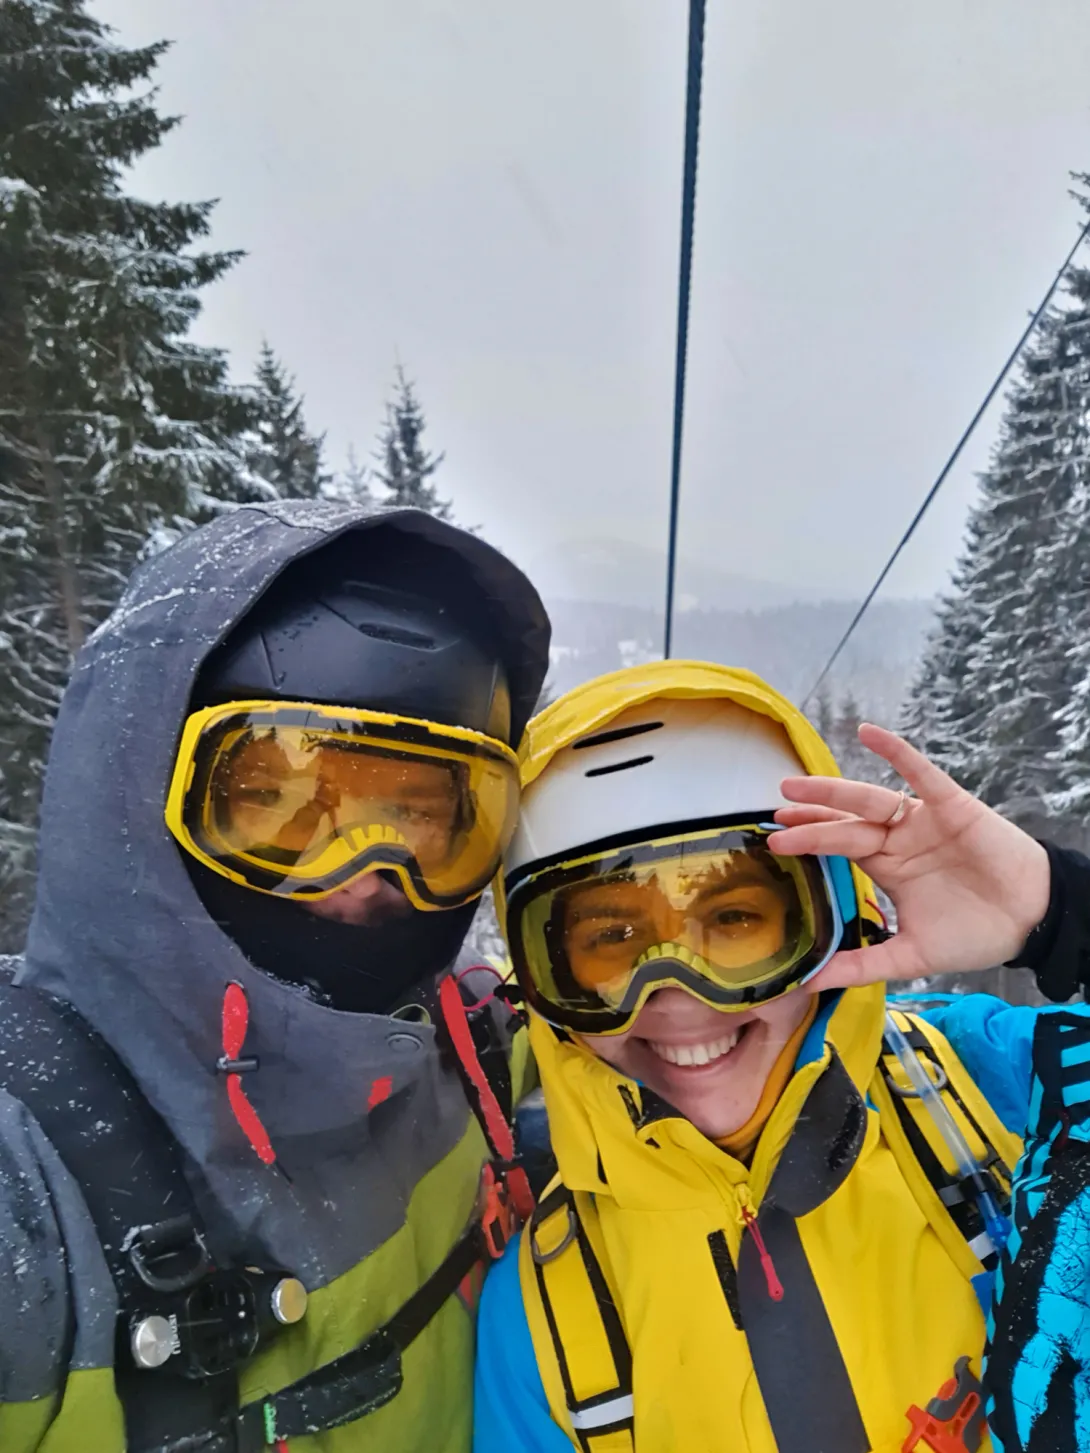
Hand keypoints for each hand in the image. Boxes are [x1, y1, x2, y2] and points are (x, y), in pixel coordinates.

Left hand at [769, 722, 1050, 989]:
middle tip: (774, 816)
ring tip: (796, 786)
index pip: (838, 847)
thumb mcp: (911, 954)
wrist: (1031, 921)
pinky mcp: (950, 806)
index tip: (774, 840)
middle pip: (845, 824)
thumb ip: (863, 964)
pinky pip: (920, 774)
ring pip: (869, 800)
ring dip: (832, 791)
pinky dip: (896, 753)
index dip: (808, 840)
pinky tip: (869, 733)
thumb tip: (810, 981)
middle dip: (810, 820)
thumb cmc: (974, 932)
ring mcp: (921, 820)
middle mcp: (898, 838)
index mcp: (887, 866)